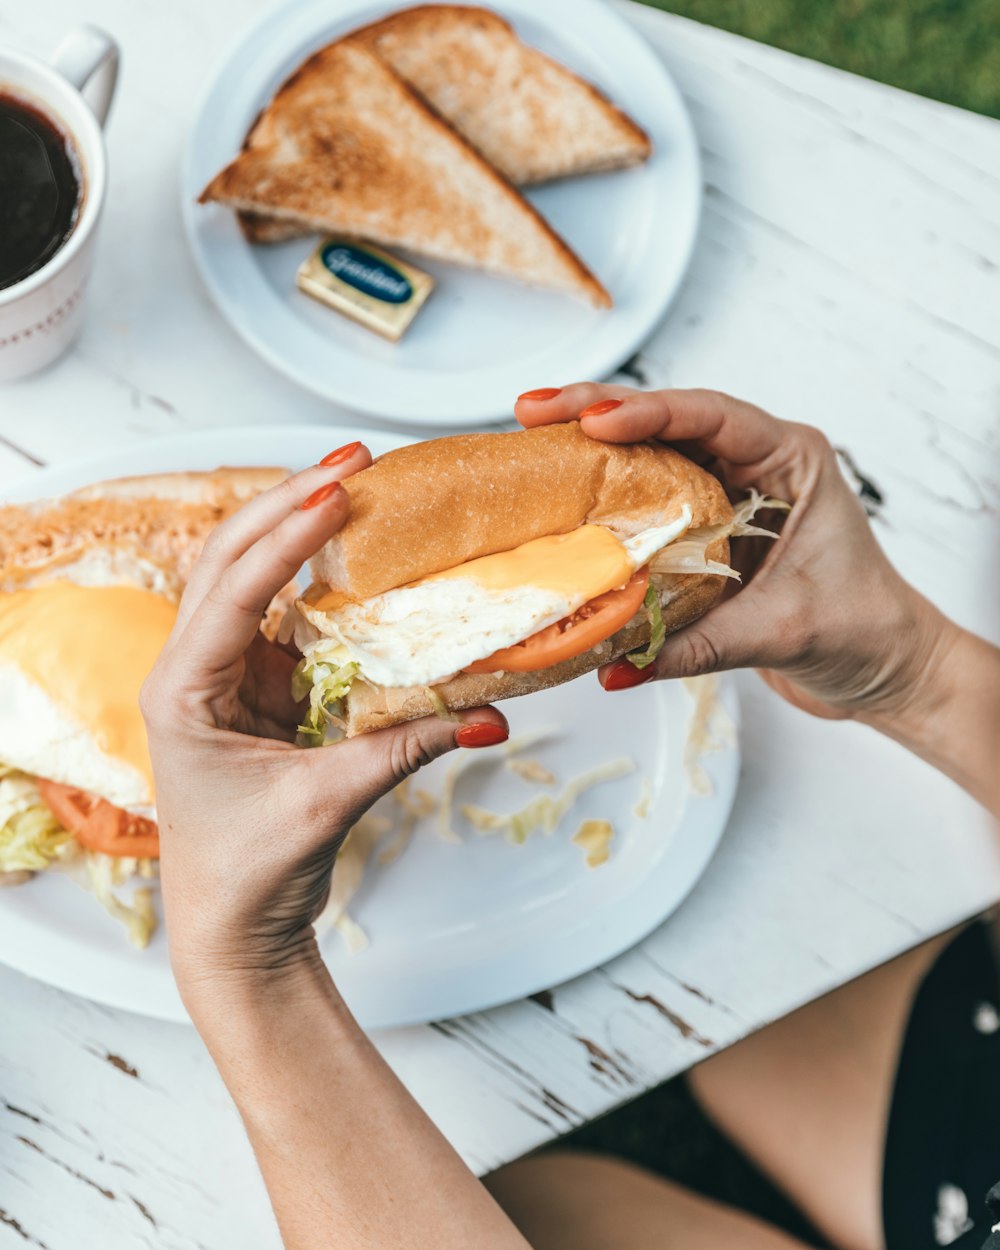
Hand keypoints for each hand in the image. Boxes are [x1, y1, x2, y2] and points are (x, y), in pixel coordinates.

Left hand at [140, 444, 506, 1010]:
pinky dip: (315, 575)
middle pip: (229, 559)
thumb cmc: (249, 872)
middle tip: (352, 461)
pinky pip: (284, 612)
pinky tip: (354, 547)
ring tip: (353, 482)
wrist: (231, 927)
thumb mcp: (328, 802)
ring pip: (249, 575)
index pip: (232, 591)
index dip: (286, 538)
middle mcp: (192, 669)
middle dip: (285, 503)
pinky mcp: (257, 685)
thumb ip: (407, 748)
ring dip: (294, 527)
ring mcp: (224, 673)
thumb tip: (491, 714)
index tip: (339, 492)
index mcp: (182, 692)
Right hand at [515, 385, 954, 723]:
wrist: (883, 666)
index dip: (649, 413)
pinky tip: (565, 495)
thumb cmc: (862, 631)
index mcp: (793, 460)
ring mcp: (730, 493)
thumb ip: (698, 645)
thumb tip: (617, 663)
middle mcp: (757, 465)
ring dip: (594, 447)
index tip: (593, 421)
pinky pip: (651, 502)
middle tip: (535, 410)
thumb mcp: (780, 632)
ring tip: (536, 437)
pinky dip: (609, 498)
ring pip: (653, 455)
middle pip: (670, 422)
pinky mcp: (709, 529)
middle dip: (599, 411)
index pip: (714, 418)